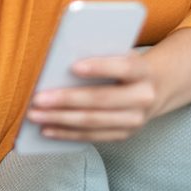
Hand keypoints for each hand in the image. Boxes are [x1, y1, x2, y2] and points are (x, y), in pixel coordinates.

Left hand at [25, 51, 156, 141]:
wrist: (155, 89)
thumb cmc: (125, 67)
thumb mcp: (120, 54)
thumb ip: (99, 55)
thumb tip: (60, 61)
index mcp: (143, 71)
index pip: (123, 68)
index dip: (99, 67)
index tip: (72, 66)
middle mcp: (143, 98)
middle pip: (101, 99)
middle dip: (66, 100)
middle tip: (38, 98)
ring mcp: (134, 120)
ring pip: (93, 121)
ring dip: (60, 119)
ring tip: (35, 115)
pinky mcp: (123, 135)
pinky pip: (92, 137)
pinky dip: (67, 134)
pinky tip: (47, 129)